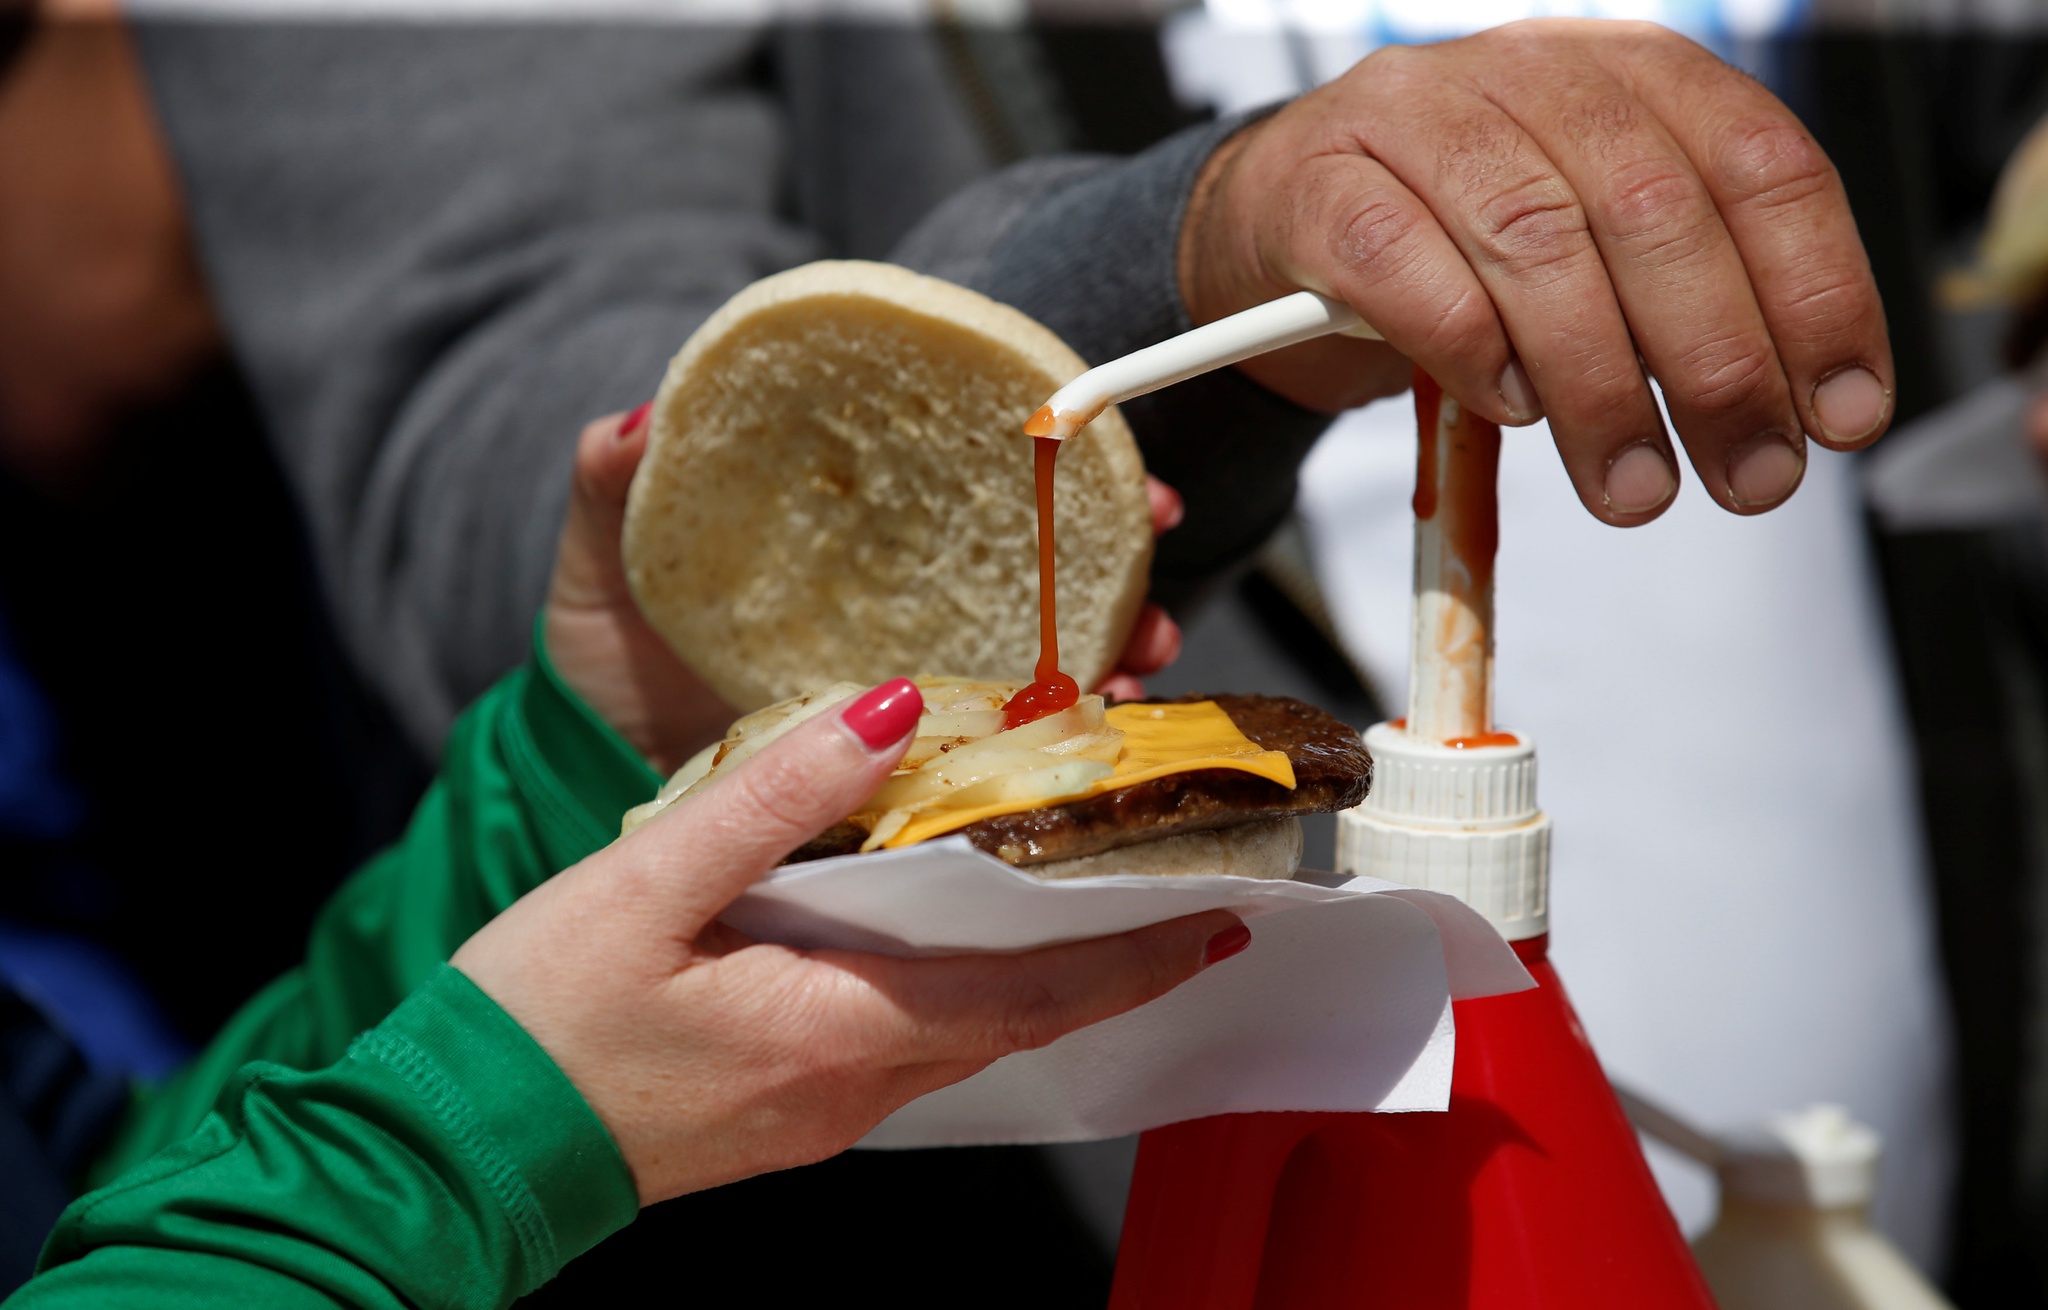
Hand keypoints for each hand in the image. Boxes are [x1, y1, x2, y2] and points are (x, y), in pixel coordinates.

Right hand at [451, 679, 1245, 1204]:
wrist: (453, 1150)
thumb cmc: (537, 1018)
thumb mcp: (650, 882)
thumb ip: (776, 794)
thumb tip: (895, 707)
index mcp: (837, 1032)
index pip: (1031, 995)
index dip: (1134, 959)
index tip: (1220, 923)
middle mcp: (846, 1089)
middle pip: (1011, 1018)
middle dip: (1101, 963)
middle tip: (1167, 895)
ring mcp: (813, 1112)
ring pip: (956, 1036)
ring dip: (1025, 977)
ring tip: (1070, 902)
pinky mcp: (777, 1110)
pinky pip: (896, 1047)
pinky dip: (948, 993)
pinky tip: (930, 943)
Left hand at [549, 404, 1187, 735]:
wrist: (593, 772)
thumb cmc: (607, 652)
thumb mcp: (602, 561)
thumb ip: (612, 484)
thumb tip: (638, 419)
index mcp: (846, 525)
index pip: (957, 464)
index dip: (1042, 447)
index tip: (1101, 438)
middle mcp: (897, 590)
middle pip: (1031, 551)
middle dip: (1113, 545)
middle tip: (1156, 538)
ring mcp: (911, 674)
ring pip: (1039, 644)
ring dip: (1109, 642)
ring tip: (1133, 658)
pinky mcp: (905, 759)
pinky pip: (999, 741)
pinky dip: (1054, 739)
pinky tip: (1082, 740)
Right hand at [1180, 18, 1893, 524]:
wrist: (1285, 221)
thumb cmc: (1458, 246)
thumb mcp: (1594, 248)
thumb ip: (1684, 295)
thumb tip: (1791, 409)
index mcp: (1631, 73)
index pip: (1761, 165)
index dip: (1815, 296)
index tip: (1838, 416)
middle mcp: (1531, 70)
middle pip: (1654, 208)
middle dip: (1717, 366)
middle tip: (1745, 477)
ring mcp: (1415, 116)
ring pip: (1532, 238)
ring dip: (1598, 384)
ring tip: (1630, 484)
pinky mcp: (1320, 184)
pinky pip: (1400, 261)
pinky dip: (1466, 342)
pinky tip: (1508, 403)